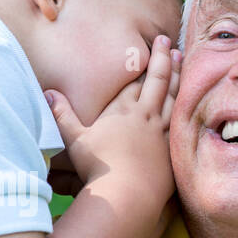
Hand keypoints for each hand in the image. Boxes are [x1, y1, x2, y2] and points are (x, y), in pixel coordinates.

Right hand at [44, 36, 177, 207]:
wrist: (127, 194)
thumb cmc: (98, 167)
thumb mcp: (75, 139)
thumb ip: (62, 115)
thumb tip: (47, 92)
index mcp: (125, 110)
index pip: (139, 78)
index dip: (149, 58)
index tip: (158, 43)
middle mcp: (147, 116)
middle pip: (160, 82)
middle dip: (166, 60)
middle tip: (171, 43)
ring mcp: (164, 133)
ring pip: (175, 98)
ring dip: (180, 79)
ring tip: (184, 63)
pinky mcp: (173, 151)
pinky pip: (183, 123)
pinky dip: (187, 108)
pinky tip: (190, 105)